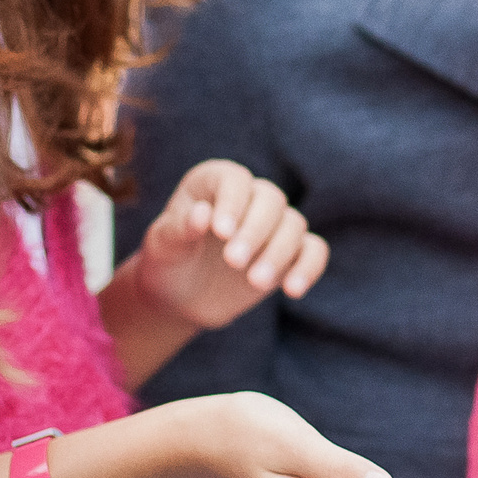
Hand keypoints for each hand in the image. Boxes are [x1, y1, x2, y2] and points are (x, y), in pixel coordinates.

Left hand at [128, 160, 326, 329]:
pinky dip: (308, 268)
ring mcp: (274, 224)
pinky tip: (291, 290)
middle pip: (271, 200)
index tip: (221, 233)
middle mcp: (249, 197)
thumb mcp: (163, 245)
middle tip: (233, 262)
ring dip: (278, 253)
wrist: (180, 296)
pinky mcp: (291, 252)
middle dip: (256, 231)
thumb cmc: (168, 261)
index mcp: (214, 182)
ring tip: (254, 282)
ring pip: (294, 225)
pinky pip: (314, 252)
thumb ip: (180, 228)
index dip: (232, 203)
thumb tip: (203, 213)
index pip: (234, 180)